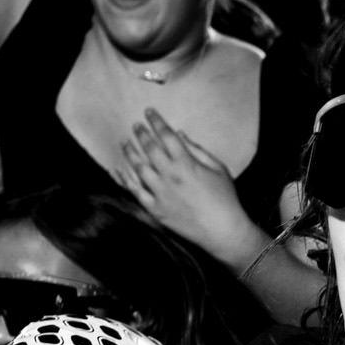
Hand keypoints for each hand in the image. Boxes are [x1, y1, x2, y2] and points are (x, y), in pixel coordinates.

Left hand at [121, 109, 257, 263]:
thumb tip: (180, 135)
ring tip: (125, 143)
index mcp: (186, 163)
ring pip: (138, 167)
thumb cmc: (225, 199)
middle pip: (149, 148)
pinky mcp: (155, 209)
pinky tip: (119, 170)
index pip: (166, 135)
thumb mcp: (218, 168)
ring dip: (130, 152)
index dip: (156, 121)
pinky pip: (135, 191)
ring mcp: (160, 192)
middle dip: (141, 134)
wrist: (223, 231)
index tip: (149, 112)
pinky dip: (125, 180)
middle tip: (136, 126)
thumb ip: (197, 150)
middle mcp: (170, 175)